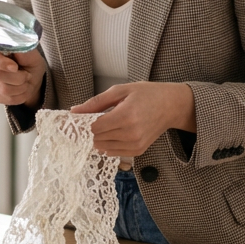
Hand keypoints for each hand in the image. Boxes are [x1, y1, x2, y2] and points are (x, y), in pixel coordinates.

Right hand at [0, 47, 46, 108]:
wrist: (32, 78)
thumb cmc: (30, 62)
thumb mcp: (31, 53)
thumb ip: (22, 48)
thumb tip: (14, 46)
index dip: (3, 63)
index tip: (15, 67)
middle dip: (19, 78)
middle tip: (27, 75)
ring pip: (3, 89)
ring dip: (21, 88)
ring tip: (25, 83)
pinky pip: (4, 99)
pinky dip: (18, 97)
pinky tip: (21, 91)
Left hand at [71, 82, 195, 156]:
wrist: (170, 106)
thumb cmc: (146, 94)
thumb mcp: (119, 91)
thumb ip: (95, 102)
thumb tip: (74, 111)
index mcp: (126, 116)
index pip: (94, 127)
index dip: (82, 124)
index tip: (75, 119)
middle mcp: (131, 133)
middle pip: (96, 138)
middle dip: (87, 131)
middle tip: (85, 121)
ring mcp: (135, 144)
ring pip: (103, 147)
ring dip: (97, 138)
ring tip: (101, 125)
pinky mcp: (138, 151)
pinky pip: (113, 152)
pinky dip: (107, 144)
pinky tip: (111, 133)